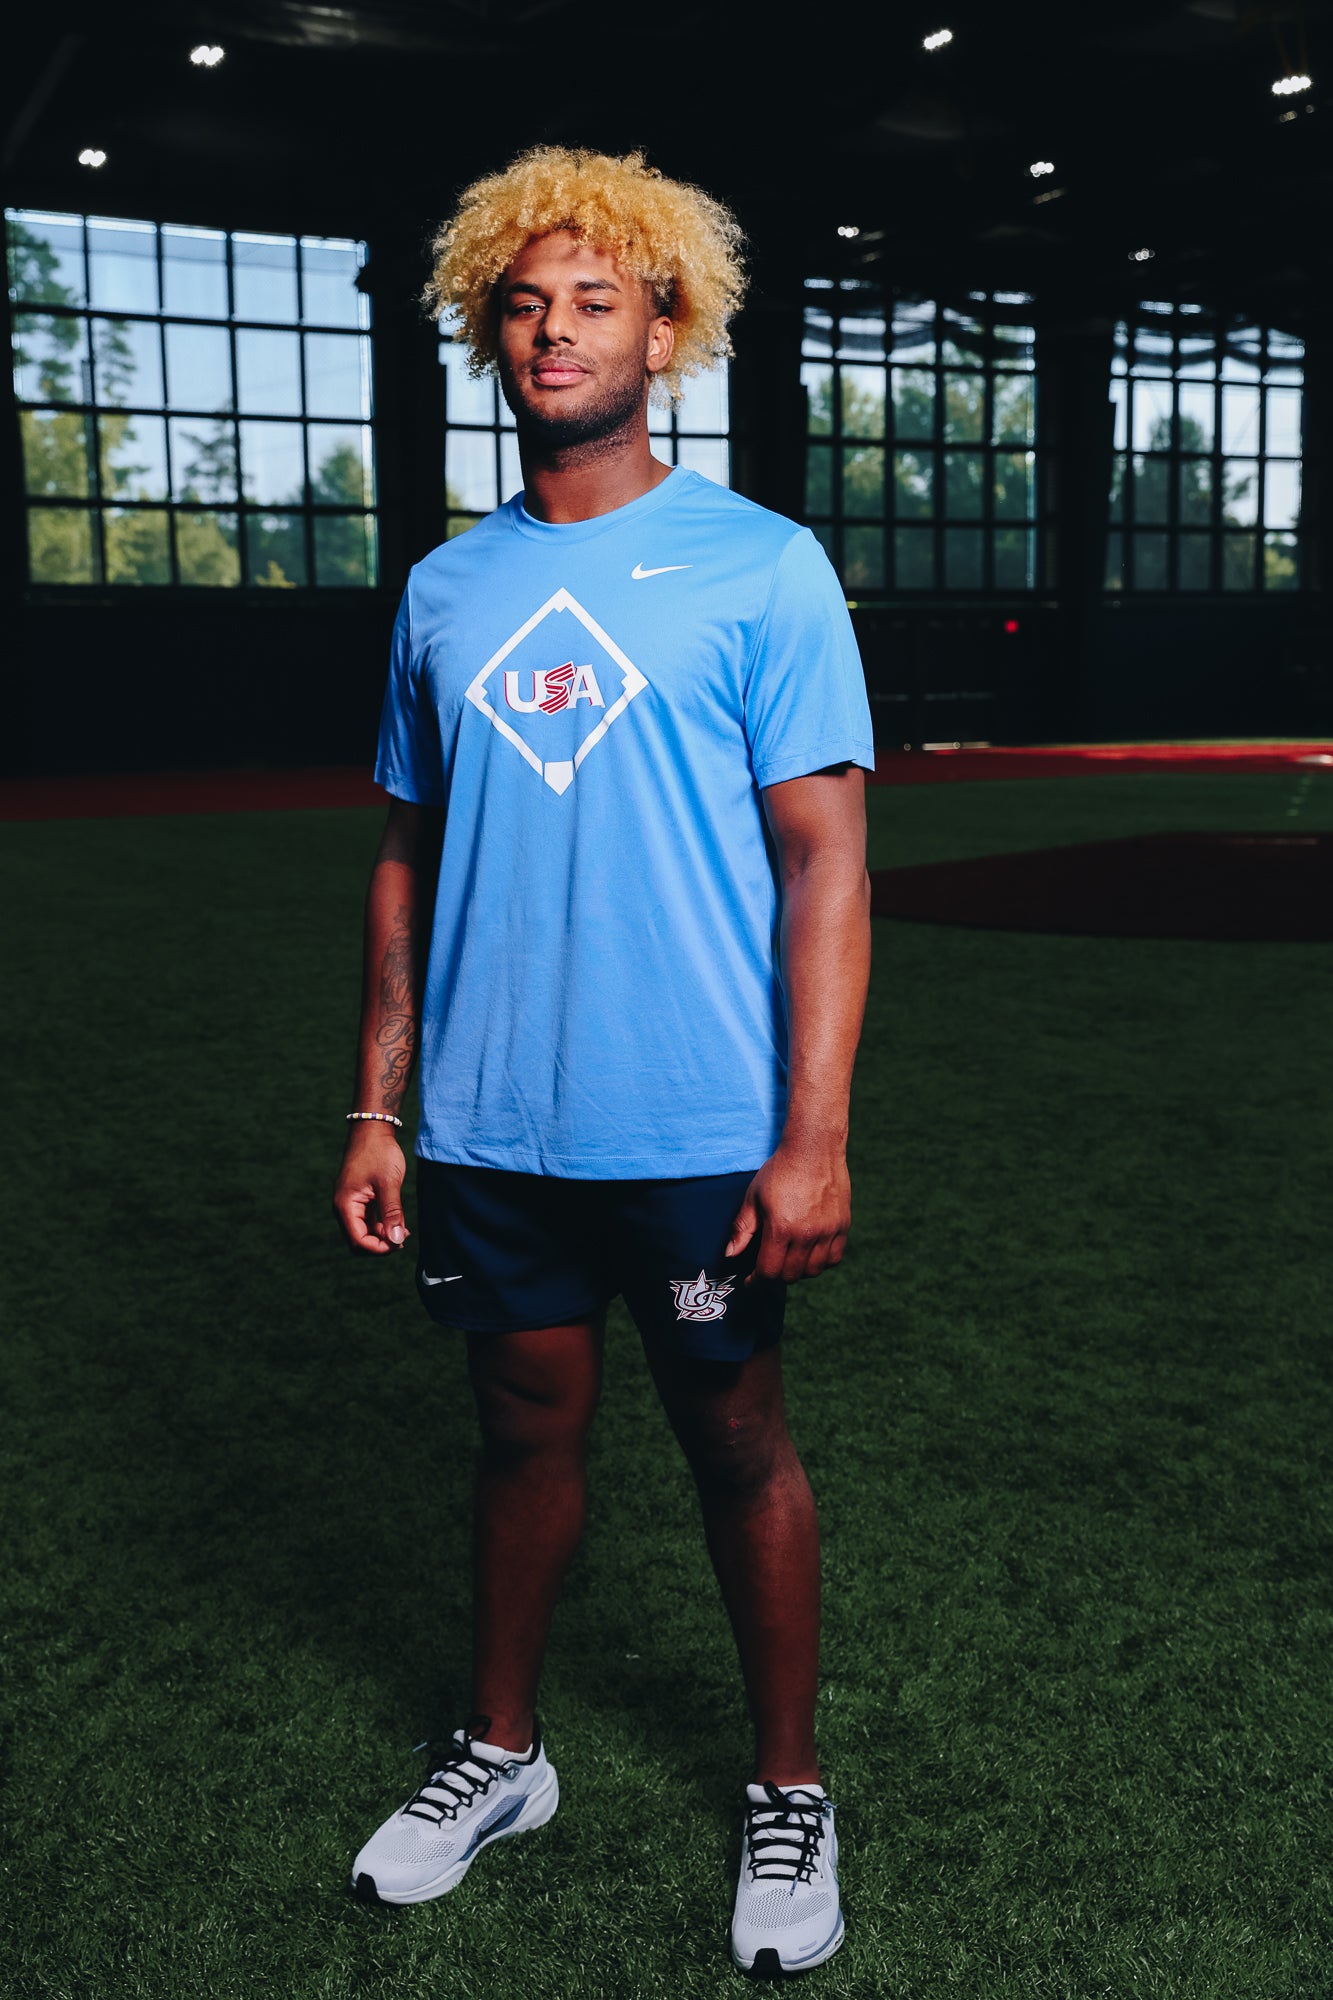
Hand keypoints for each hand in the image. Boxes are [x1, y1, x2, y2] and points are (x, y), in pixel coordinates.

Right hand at [333, 1124, 409, 1254]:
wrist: (373, 1129)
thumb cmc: (379, 1152)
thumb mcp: (389, 1182)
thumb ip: (392, 1212)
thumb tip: (396, 1240)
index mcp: (345, 1204)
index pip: (358, 1240)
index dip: (378, 1248)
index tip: (399, 1243)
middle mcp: (344, 1207)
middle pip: (358, 1240)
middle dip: (379, 1245)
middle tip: (402, 1239)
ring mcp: (350, 1204)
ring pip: (363, 1233)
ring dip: (381, 1237)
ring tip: (403, 1231)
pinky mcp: (359, 1200)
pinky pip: (366, 1222)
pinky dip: (380, 1227)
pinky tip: (397, 1224)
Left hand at [724, 1136, 850, 1284]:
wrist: (814, 1149)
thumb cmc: (780, 1171)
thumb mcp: (753, 1197)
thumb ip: (742, 1229)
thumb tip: (730, 1255)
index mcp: (781, 1228)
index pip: (769, 1271)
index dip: (757, 1280)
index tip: (751, 1279)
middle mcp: (807, 1234)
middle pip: (791, 1275)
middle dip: (775, 1276)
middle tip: (768, 1268)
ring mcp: (828, 1231)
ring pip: (814, 1271)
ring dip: (799, 1271)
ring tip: (789, 1260)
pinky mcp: (842, 1226)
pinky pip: (834, 1258)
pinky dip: (821, 1262)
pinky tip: (810, 1253)